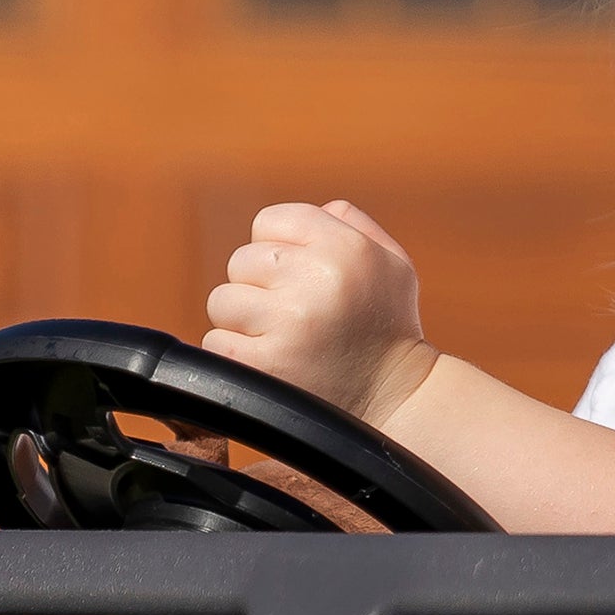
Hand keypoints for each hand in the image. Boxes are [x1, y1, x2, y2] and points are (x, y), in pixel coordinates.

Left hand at [202, 199, 434, 423]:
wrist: (398, 399)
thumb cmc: (388, 328)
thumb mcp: (392, 263)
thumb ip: (351, 224)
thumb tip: (299, 216)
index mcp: (345, 247)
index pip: (269, 221)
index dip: (278, 249)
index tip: (298, 277)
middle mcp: (316, 278)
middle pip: (241, 261)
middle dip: (260, 286)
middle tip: (294, 313)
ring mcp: (288, 323)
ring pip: (222, 301)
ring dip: (243, 321)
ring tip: (282, 338)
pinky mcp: (264, 364)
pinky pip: (216, 341)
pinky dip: (236, 353)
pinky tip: (273, 360)